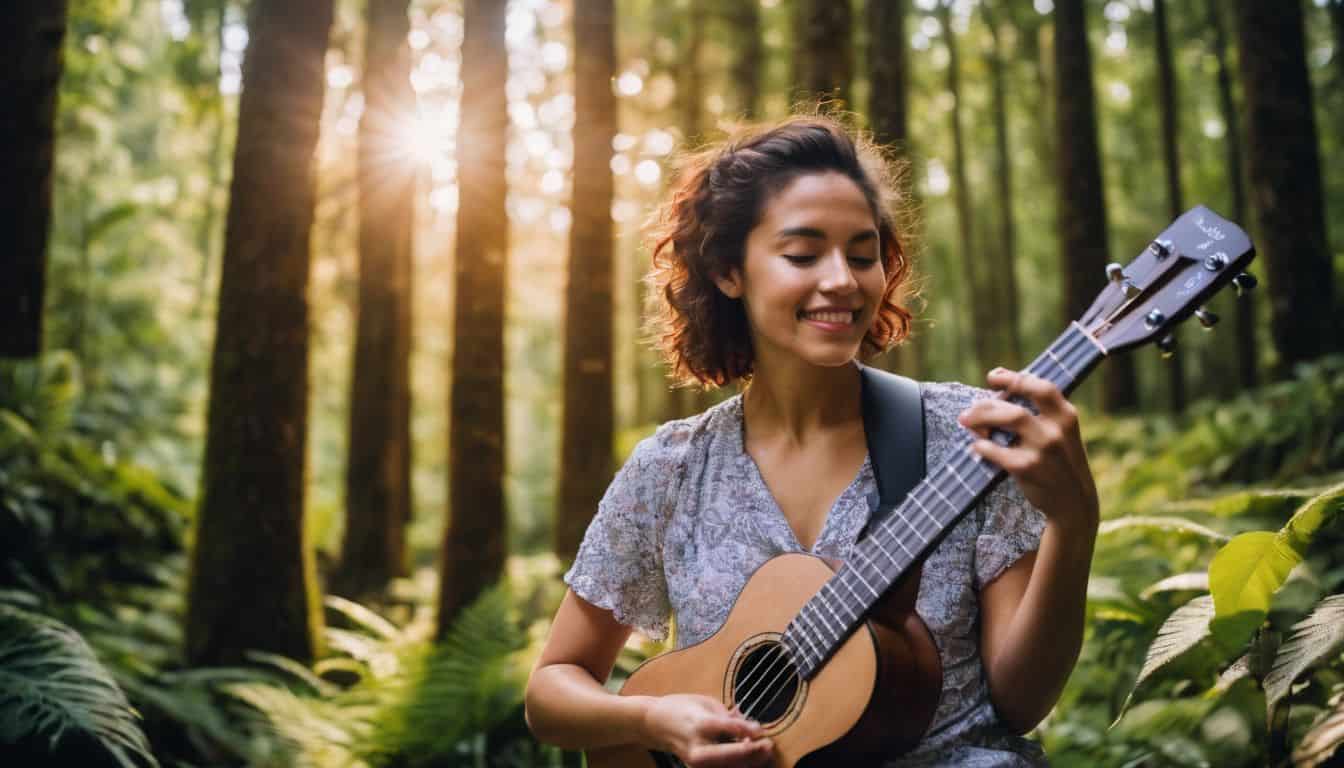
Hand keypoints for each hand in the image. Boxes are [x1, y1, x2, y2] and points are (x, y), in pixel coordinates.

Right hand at [639, 693, 773, 766]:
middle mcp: (698, 747)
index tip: (761, 729)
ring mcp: (697, 761)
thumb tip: (750, 725)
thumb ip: (727, 716)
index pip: (730, 729)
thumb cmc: (682, 707)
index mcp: (699, 724)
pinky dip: (738, 764)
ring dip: (749, 762)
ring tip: (763, 753)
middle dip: (753, 753)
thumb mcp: (705, 702)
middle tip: (769, 745)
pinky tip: (749, 758)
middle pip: (731, 756)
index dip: (750, 730)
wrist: (656, 724)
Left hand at [957, 368, 1099, 534]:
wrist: (1074, 502)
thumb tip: (999, 385)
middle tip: (968, 411)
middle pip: (1015, 404)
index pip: (1040, 387)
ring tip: (965, 421)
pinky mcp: (1027, 468)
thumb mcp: (1061, 434)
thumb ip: (1039, 412)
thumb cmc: (1060, 462)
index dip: (1014, 379)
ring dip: (981, 418)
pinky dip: (981, 445)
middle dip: (986, 405)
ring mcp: (1043, 448)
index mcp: (1066, 416)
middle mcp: (1056, 429)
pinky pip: (995, 449)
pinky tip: (977, 446)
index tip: (993, 376)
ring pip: (1008, 419)